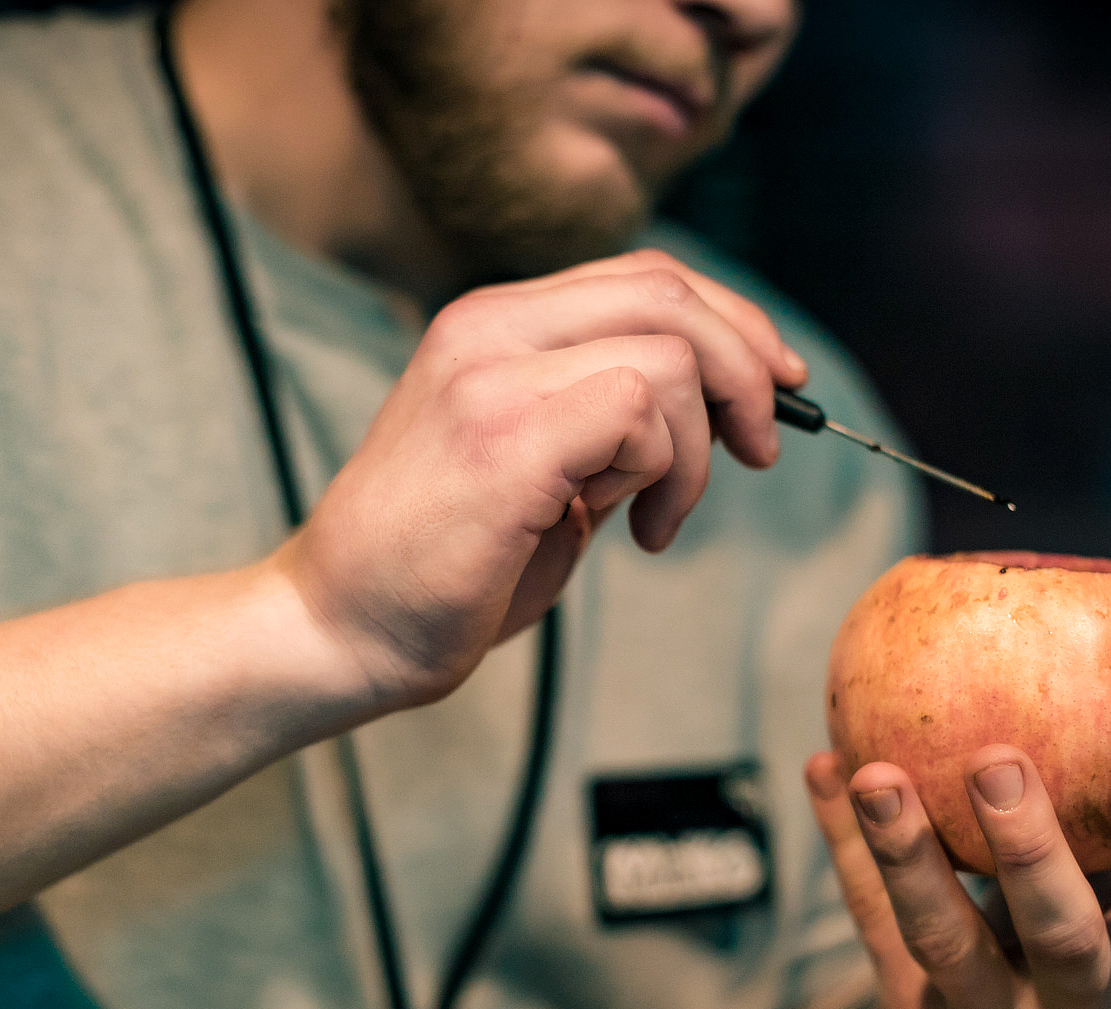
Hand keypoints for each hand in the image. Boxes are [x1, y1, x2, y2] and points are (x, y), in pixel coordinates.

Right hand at [274, 248, 805, 707]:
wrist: (336, 630)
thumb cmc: (439, 569)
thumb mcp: (536, 470)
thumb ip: (605, 423)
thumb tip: (714, 405)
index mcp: (489, 326)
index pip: (645, 277)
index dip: (733, 322)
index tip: (774, 386)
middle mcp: (487, 329)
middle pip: (670, 292)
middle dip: (747, 368)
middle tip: (759, 449)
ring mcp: (491, 374)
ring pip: (669, 355)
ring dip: (696, 451)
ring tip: (656, 521)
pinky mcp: (506, 436)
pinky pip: (641, 411)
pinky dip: (666, 473)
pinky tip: (634, 532)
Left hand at [803, 722, 1110, 1008]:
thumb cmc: (1061, 945)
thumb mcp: (1105, 896)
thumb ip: (1109, 809)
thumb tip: (1094, 641)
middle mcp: (1083, 1003)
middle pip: (1065, 933)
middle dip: (1030, 847)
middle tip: (995, 758)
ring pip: (945, 940)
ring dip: (905, 852)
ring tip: (874, 773)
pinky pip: (872, 925)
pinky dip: (845, 845)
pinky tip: (824, 771)